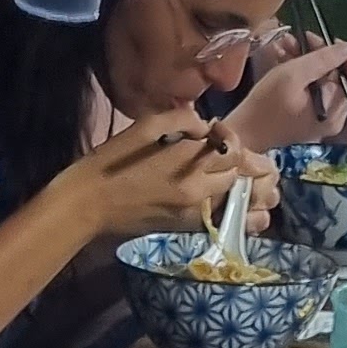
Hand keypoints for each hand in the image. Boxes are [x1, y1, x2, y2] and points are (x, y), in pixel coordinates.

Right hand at [70, 115, 274, 246]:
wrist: (89, 205)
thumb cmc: (113, 162)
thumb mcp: (145, 126)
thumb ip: (182, 119)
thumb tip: (206, 125)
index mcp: (187, 160)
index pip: (233, 148)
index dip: (231, 139)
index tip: (218, 134)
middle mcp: (198, 189)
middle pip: (240, 175)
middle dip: (244, 164)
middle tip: (239, 159)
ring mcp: (195, 213)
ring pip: (239, 200)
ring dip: (249, 191)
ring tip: (256, 186)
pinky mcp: (188, 229)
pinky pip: (227, 221)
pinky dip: (243, 215)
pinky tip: (249, 210)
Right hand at [220, 36, 346, 152]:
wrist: (243, 133)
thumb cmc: (265, 105)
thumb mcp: (293, 74)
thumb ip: (323, 59)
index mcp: (335, 110)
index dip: (346, 53)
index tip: (327, 39)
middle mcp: (335, 116)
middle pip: (340, 75)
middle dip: (321, 53)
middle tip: (302, 37)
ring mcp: (323, 116)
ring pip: (325, 78)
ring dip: (308, 58)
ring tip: (286, 43)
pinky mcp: (311, 115)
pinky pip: (314, 87)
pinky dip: (302, 71)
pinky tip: (285, 55)